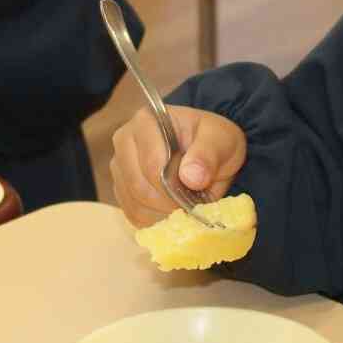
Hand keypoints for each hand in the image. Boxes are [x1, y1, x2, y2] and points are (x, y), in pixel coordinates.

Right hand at [109, 104, 246, 227]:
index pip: (152, 164)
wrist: (208, 148)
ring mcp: (119, 165)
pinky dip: (154, 221)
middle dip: (168, 204)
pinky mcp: (121, 187)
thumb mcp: (222, 140)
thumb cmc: (213, 140)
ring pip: (134, 204)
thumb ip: (208, 154)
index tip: (195, 196)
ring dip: (162, 215)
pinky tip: (172, 214)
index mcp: (147, 121)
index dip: (174, 188)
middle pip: (139, 186)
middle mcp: (125, 140)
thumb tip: (191, 177)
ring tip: (185, 209)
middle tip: (192, 206)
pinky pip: (131, 213)